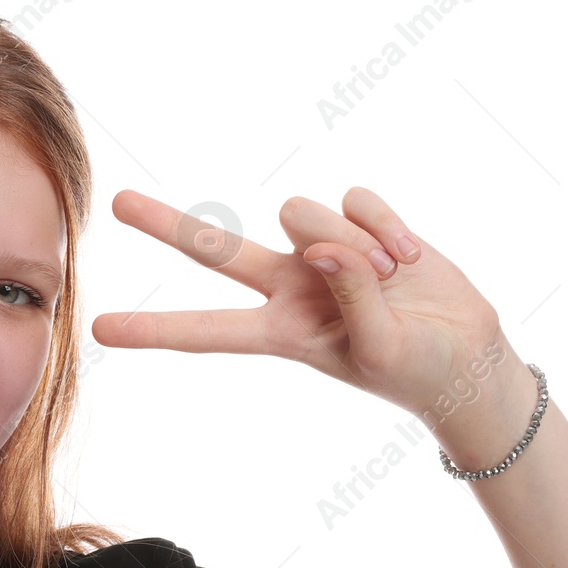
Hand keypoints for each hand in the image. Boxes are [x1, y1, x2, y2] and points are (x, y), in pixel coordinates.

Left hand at [92, 187, 507, 419]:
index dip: (154, 330)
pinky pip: (356, 199)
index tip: (98, 330)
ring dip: (355, 241)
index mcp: (282, 332)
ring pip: (305, 213)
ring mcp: (324, 252)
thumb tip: (324, 246)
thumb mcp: (379, 347)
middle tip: (117, 202)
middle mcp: (291, 286)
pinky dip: (387, 226)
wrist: (469, 357)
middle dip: (169, 225)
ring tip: (395, 279)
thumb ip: (350, 294)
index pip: (206, 331)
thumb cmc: (417, 369)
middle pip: (216, 249)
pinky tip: (410, 258)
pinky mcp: (362, 223)